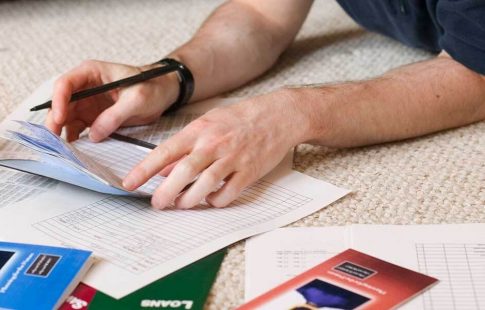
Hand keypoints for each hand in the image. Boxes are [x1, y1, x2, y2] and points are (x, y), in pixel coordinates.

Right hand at [46, 60, 178, 140]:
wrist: (164, 92)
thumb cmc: (152, 86)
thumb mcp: (137, 99)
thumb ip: (115, 116)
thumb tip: (93, 135)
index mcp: (92, 73)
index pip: (66, 84)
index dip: (59, 101)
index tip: (60, 118)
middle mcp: (85, 88)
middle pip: (61, 104)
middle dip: (55, 122)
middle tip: (53, 141)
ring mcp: (88, 104)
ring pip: (67, 119)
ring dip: (63, 134)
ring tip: (63, 151)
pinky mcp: (94, 118)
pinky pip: (79, 129)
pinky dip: (76, 139)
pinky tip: (75, 152)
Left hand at [122, 89, 309, 208]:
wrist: (278, 115)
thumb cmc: (240, 119)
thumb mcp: (209, 123)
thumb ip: (186, 145)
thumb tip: (166, 169)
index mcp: (199, 130)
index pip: (165, 152)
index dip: (144, 169)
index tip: (129, 183)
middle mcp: (213, 144)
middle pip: (182, 173)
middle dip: (165, 193)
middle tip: (156, 204)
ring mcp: (232, 158)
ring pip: (204, 186)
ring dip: (189, 200)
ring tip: (182, 204)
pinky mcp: (249, 172)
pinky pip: (228, 193)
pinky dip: (216, 201)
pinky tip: (211, 198)